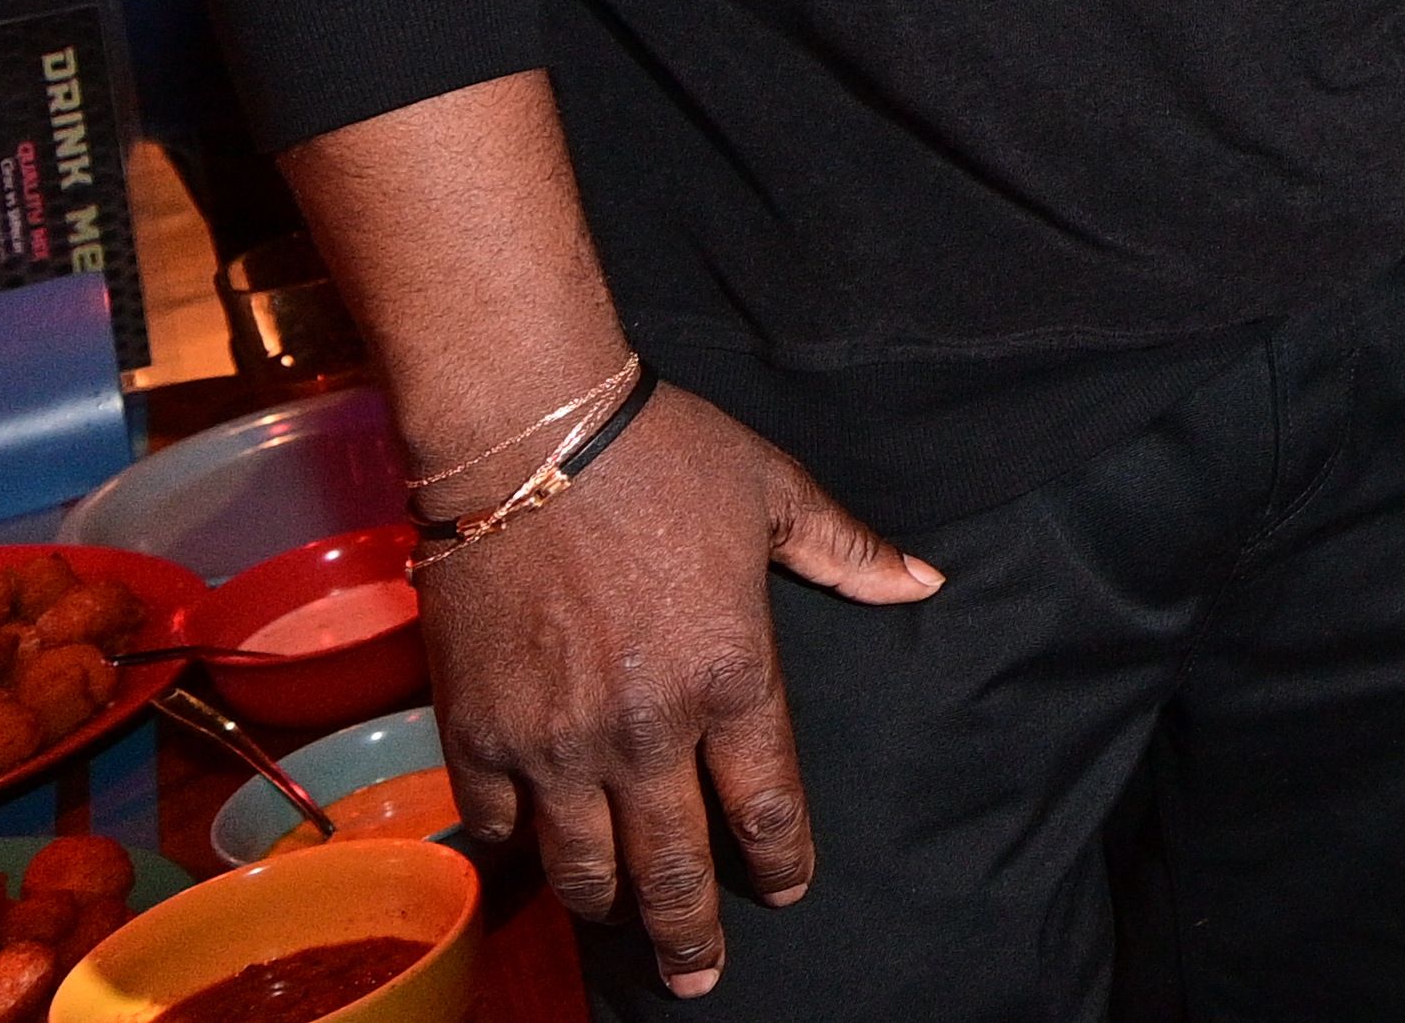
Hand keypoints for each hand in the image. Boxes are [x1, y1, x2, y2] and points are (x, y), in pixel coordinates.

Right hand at [420, 386, 942, 995]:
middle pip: (675, 868)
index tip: (790, 891)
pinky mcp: (479, 732)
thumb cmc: (665, 456)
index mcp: (732, 675)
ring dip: (611, 906)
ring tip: (626, 925)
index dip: (783, 861)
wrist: (531, 437)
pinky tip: (535, 855)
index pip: (768, 806)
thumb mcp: (776, 494)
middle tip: (703, 976)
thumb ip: (848, 553)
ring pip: (585, 866)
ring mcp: (557, 741)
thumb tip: (926, 581)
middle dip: (693, 935)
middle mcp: (648, 729)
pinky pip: (500, 826)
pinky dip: (519, 850)